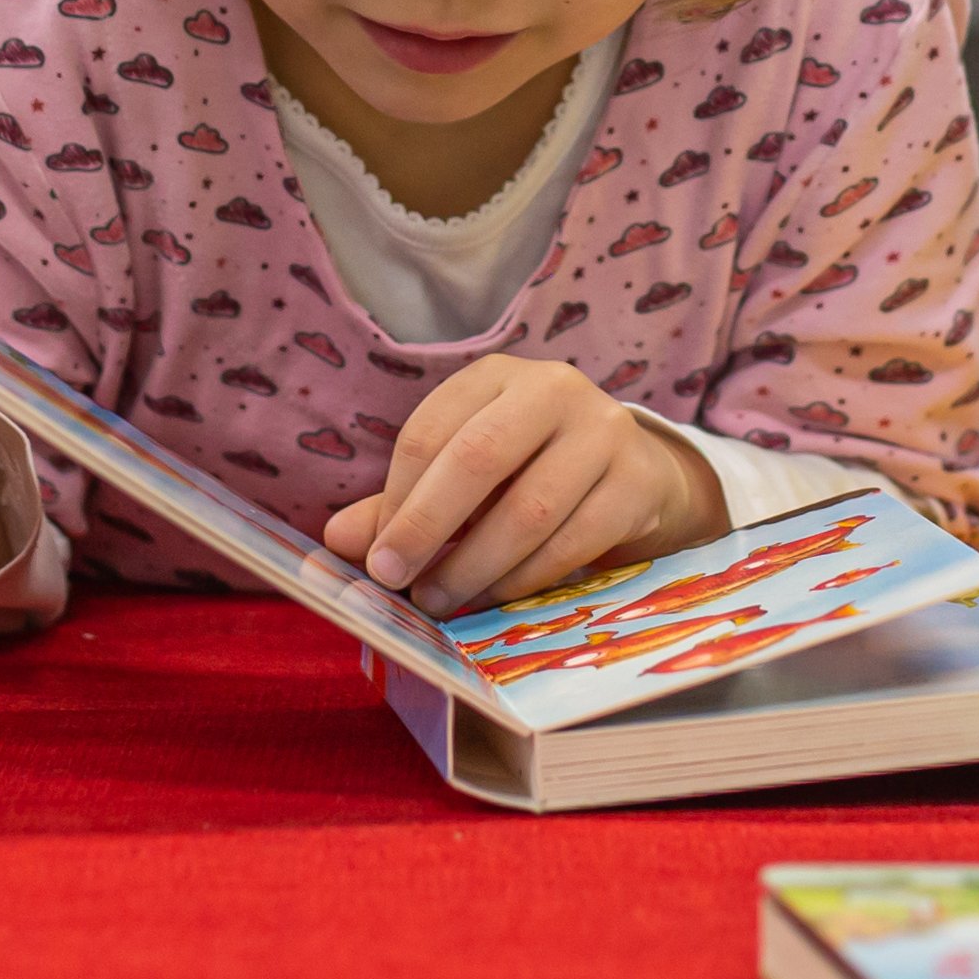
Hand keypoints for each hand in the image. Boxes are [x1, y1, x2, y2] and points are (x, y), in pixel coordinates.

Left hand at [318, 357, 722, 614]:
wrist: (642, 478)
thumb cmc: (534, 474)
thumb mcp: (469, 478)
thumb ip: (405, 504)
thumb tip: (336, 541)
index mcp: (497, 377)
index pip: (430, 430)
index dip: (395, 497)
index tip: (374, 555)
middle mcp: (553, 389)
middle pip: (477, 458)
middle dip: (427, 527)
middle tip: (393, 579)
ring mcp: (603, 432)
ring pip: (529, 508)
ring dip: (474, 566)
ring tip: (439, 602)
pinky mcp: (637, 481)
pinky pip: (573, 541)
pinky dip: (525, 579)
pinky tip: (495, 599)